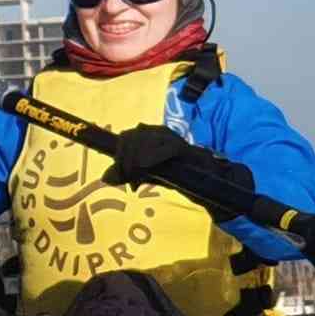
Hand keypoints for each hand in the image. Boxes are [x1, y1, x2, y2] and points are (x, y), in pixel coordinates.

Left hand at [107, 125, 257, 215]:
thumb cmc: (180, 176)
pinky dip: (152, 158)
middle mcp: (160, 133)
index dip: (118, 154)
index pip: (125, 137)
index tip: (120, 175)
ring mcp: (172, 139)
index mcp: (150, 137)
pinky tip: (146, 170)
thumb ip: (130, 174)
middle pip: (130, 137)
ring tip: (138, 179)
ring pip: (143, 139)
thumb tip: (105, 177)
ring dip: (135, 161)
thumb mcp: (150, 176)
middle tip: (130, 180)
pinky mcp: (185, 148)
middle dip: (124, 160)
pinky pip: (165, 147)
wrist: (209, 182)